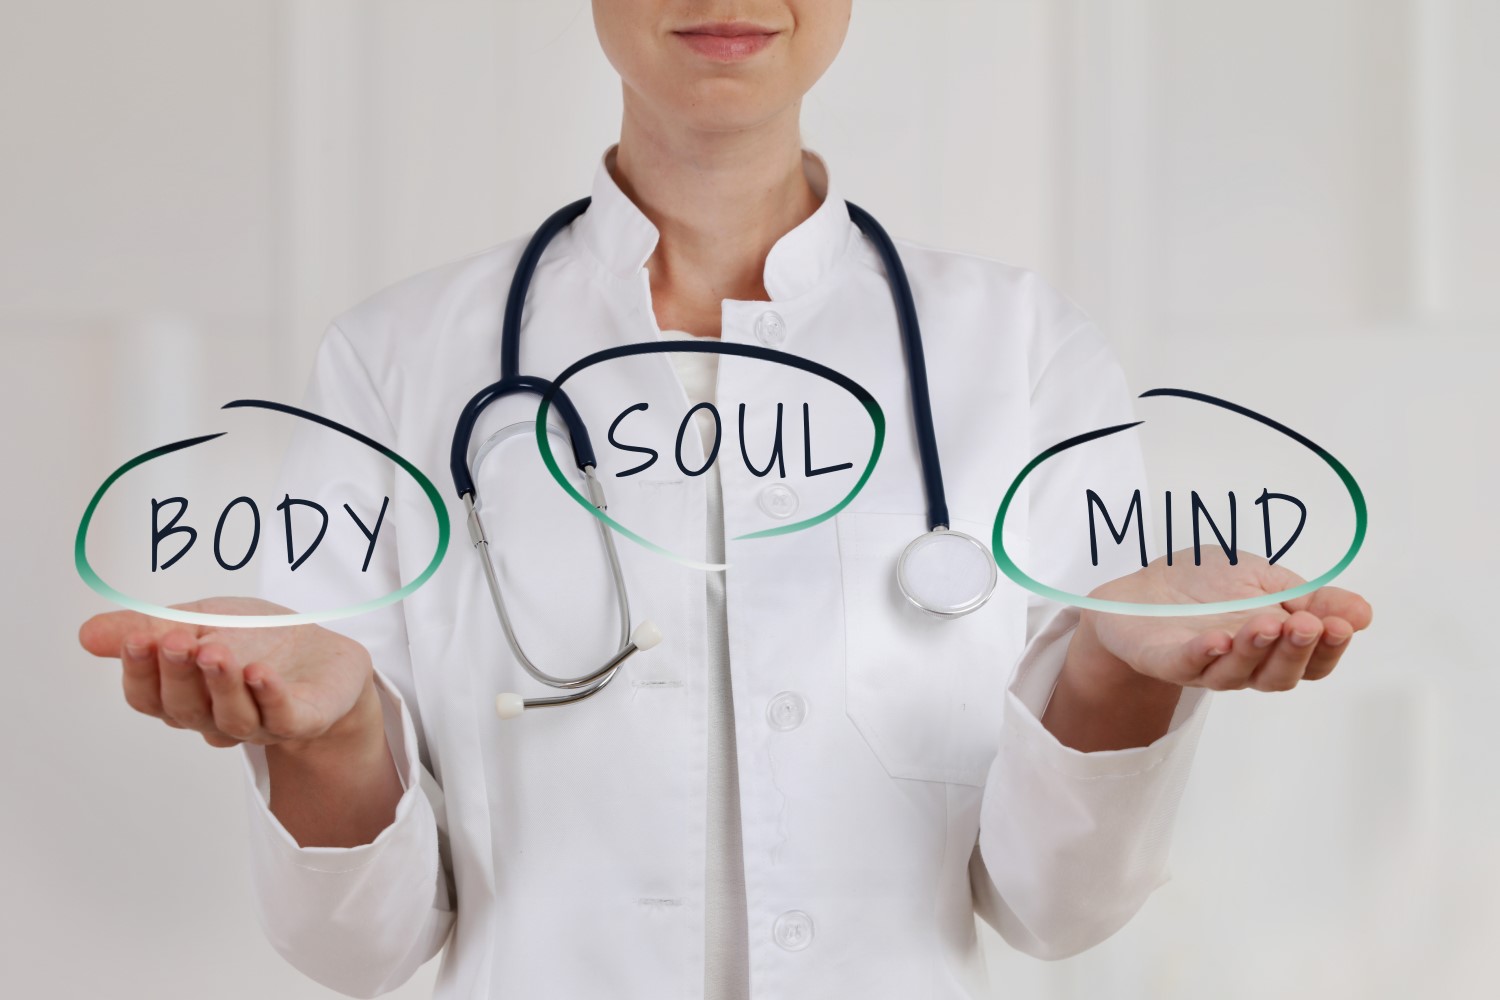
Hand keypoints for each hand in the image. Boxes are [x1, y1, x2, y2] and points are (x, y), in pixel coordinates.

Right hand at [78, 597, 376, 750]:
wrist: (324, 654)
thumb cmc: (257, 637)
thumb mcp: (200, 620)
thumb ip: (150, 627)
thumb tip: (87, 634)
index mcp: (185, 696)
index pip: (149, 697)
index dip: (140, 671)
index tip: (137, 637)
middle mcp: (216, 717)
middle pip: (186, 709)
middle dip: (178, 674)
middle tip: (175, 641)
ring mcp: (260, 724)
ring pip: (232, 718)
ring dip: (220, 684)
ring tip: (215, 651)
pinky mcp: (302, 720)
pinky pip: (281, 717)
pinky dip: (269, 695)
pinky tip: (259, 672)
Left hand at [1079, 548, 1373, 692]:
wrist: (1139, 588)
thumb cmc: (1205, 585)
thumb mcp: (1266, 580)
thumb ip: (1310, 597)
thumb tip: (1363, 612)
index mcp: (1273, 646)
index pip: (1311, 661)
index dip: (1329, 648)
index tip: (1342, 625)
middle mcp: (1243, 665)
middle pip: (1278, 676)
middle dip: (1296, 651)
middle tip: (1307, 625)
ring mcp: (1203, 667)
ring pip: (1236, 674)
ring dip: (1255, 650)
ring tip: (1267, 625)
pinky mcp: (1164, 661)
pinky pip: (1186, 665)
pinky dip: (1204, 655)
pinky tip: (1218, 641)